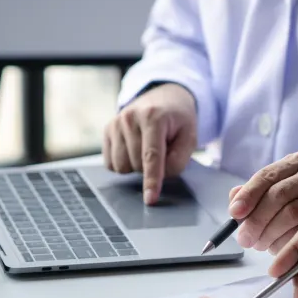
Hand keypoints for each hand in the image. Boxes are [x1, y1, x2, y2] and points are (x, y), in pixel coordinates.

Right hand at [103, 83, 197, 204]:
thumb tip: (160, 176)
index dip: (152, 180)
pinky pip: (110, 163)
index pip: (151, 156)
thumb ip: (179, 159)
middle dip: (150, 168)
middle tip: (162, 151)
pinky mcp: (107, 130)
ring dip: (136, 167)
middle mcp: (130, 118)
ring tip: (147, 149)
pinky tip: (134, 150)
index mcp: (154, 116)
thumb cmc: (178, 120)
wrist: (164, 98)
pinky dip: (124, 164)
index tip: (150, 199)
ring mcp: (116, 123)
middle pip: (136, 164)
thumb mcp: (190, 136)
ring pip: (121, 166)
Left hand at [229, 151, 297, 252]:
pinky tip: (279, 252)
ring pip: (291, 214)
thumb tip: (234, 200)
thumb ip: (254, 195)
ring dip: (270, 234)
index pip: (266, 176)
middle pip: (278, 196)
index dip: (248, 195)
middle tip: (245, 239)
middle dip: (256, 220)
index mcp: (296, 161)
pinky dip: (287, 245)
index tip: (234, 213)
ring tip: (260, 245)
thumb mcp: (277, 192)